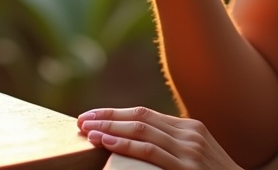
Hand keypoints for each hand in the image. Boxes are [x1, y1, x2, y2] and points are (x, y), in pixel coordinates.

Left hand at [78, 107, 243, 169]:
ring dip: (109, 128)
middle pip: (139, 117)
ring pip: (141, 130)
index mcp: (190, 128)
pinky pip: (150, 151)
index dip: (115, 114)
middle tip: (81, 121)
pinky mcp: (187, 167)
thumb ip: (174, 148)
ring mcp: (190, 149)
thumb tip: (141, 145)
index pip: (145, 114)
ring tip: (87, 130)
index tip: (92, 117)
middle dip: (107, 117)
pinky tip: (106, 142)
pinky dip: (124, 144)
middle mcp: (190, 133)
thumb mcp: (197, 157)